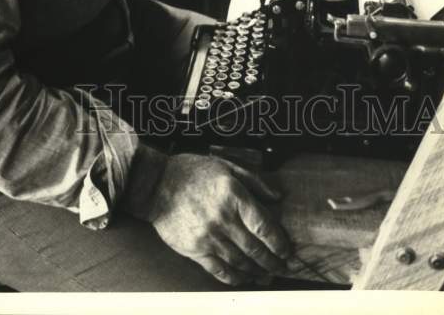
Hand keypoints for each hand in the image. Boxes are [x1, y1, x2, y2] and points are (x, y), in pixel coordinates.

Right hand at [123, 147, 289, 286]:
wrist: (155, 184)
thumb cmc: (191, 172)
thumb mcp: (225, 165)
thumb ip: (254, 180)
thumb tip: (277, 196)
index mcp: (233, 195)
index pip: (264, 226)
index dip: (279, 243)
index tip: (287, 250)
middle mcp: (222, 218)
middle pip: (255, 249)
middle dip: (273, 262)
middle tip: (283, 268)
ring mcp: (208, 236)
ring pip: (240, 262)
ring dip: (257, 271)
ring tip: (267, 275)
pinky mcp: (194, 249)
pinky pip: (219, 270)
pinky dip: (235, 278)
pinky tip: (243, 278)